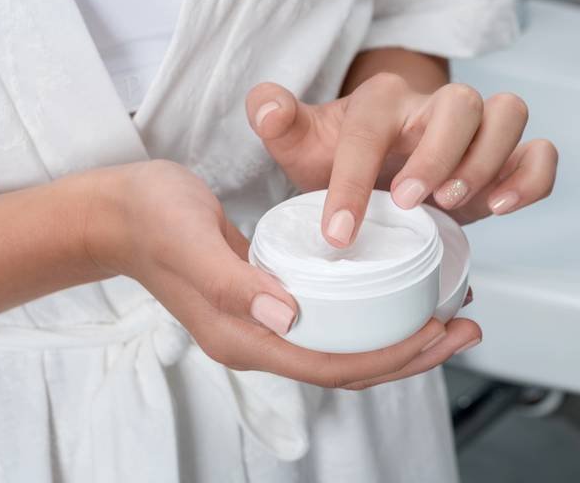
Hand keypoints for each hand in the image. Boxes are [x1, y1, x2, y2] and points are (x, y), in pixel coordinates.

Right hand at [77, 160, 480, 388]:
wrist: (114, 213)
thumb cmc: (150, 218)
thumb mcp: (190, 239)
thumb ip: (234, 280)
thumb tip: (288, 315)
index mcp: (244, 337)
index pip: (332, 365)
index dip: (393, 356)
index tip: (441, 331)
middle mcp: (258, 340)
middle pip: (348, 366)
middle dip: (412, 354)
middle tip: (466, 326)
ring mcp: (263, 323)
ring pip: (343, 348)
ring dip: (398, 337)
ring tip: (448, 314)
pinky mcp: (268, 300)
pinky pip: (331, 322)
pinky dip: (372, 314)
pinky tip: (397, 291)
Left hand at [246, 73, 556, 244]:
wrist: (381, 167)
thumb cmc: (342, 156)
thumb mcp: (304, 145)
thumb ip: (280, 123)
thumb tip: (264, 103)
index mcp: (381, 99)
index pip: (370, 126)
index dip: (352, 180)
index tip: (337, 235)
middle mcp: (436, 105)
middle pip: (459, 102)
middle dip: (438, 153)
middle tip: (408, 203)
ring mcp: (479, 128)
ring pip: (508, 113)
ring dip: (488, 159)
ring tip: (455, 205)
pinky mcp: (509, 157)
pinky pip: (541, 151)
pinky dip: (531, 177)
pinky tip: (502, 207)